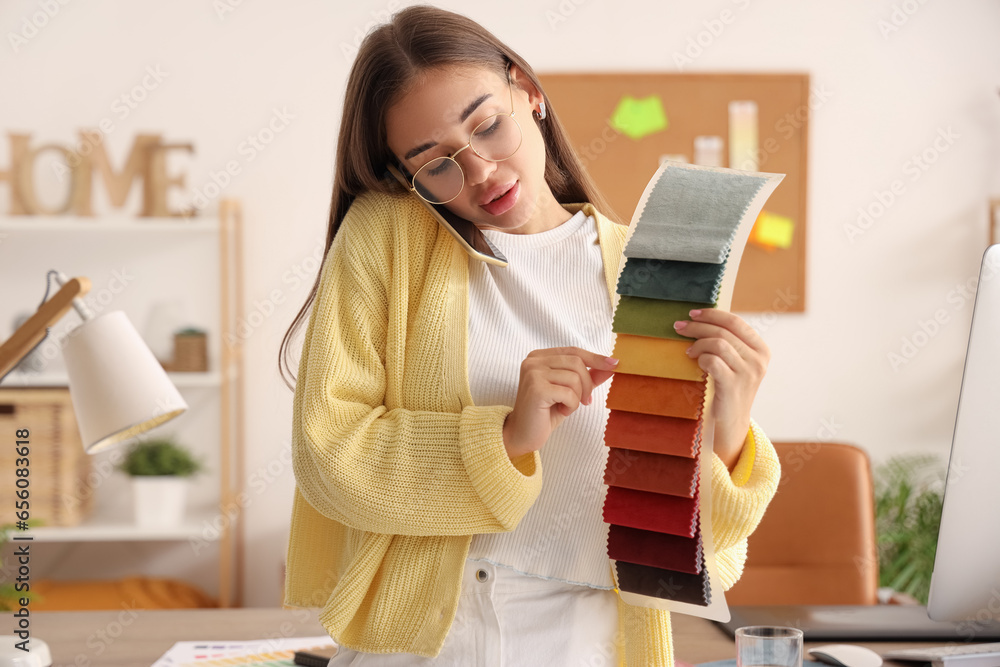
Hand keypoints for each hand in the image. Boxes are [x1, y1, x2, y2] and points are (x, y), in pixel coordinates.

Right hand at [503, 347, 618, 459]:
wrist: (522, 435)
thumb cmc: (545, 413)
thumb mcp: (570, 392)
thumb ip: (588, 377)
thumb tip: (611, 366)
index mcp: (539, 357)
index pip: (573, 351)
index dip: (595, 358)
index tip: (614, 364)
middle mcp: (533, 361)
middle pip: (576, 362)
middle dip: (587, 384)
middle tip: (585, 401)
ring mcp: (533, 373)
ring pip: (574, 377)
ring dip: (577, 397)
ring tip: (565, 407)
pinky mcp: (536, 389)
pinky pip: (569, 393)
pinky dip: (571, 405)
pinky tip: (560, 411)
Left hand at [672, 309, 769, 469]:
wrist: (731, 422)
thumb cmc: (727, 387)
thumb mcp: (735, 362)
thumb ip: (728, 342)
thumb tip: (700, 318)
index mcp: (761, 349)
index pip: (736, 322)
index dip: (712, 314)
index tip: (693, 313)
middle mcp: (758, 360)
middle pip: (724, 331)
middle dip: (698, 326)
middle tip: (679, 327)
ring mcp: (748, 373)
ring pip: (719, 344)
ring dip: (698, 343)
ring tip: (688, 350)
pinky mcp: (734, 386)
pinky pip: (713, 361)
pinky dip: (701, 358)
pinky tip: (695, 362)